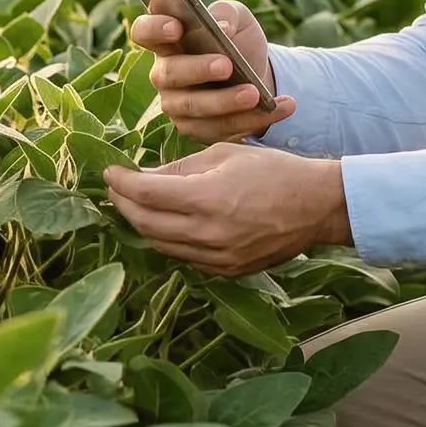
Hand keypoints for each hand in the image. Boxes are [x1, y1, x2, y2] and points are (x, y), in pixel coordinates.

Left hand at [102, 142, 349, 276]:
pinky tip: (165, 224)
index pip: (146, 194)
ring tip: (134, 205)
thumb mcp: (224, 155)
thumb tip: (144, 176)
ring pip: (161, 245)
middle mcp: (209, 233)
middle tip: (115, 188)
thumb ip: (180, 168)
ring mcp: (218, 257)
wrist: (316, 206)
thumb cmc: (273, 171)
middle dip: (123, 204)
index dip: (121, 183)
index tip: (109, 171)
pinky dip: (168, 240)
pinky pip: (184, 258)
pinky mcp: (227, 271)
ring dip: (141, 225)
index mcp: (208, 198)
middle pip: (145, 224)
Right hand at [126, 0, 293, 143]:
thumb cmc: (238, 41)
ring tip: (256, 94)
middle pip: (168, 73)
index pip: (144, 31)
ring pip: (194, 107)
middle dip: (197, 69)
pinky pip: (221, 128)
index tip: (176, 27)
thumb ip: (227, 13)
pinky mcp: (196, 129)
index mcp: (167, 39)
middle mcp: (164, 73)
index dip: (154, 29)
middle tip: (226, 65)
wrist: (259, 76)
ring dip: (226, 101)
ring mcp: (176, 104)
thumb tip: (221, 27)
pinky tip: (280, 107)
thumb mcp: (238, 19)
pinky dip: (253, 119)